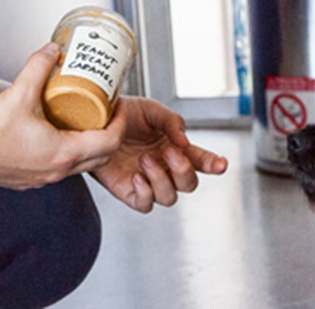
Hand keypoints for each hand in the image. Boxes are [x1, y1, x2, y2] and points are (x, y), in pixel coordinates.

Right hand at [0, 43, 125, 189]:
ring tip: (85, 119)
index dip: (121, 122)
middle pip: (101, 157)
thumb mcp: (21, 91)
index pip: (110, 141)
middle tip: (108, 111)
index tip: (119, 105)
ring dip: (89, 144)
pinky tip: (57, 134)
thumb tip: (54, 49)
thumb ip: (39, 65)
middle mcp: (58, 171)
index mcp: (64, 153)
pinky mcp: (29, 179)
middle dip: (110, 134)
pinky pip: (60, 168)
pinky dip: (68, 152)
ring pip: (80, 165)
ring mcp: (43, 178)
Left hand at [90, 96, 227, 212]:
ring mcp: (148, 181)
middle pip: (189, 184)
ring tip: (144, 159)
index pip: (200, 160)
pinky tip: (138, 175)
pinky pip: (145, 205)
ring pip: (169, 197)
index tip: (221, 164)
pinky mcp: (129, 192)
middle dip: (184, 170)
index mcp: (174, 147)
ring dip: (161, 179)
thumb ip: (171, 122)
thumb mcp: (149, 109)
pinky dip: (146, 193)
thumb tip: (184, 141)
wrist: (93, 122)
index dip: (213, 164)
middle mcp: (165, 167)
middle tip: (170, 152)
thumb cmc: (122, 114)